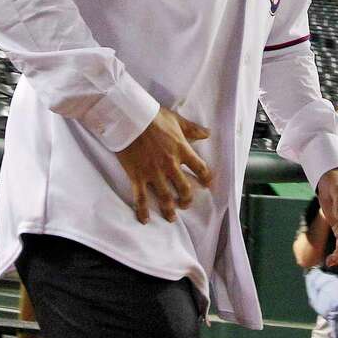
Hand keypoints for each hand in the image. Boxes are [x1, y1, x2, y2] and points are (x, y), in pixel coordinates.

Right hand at [117, 106, 212, 223]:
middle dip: (187, 199)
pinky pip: (141, 198)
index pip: (200, 168)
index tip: (207, 184)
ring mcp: (154, 173)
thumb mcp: (177, 120)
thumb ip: (193, 129)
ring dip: (169, 209)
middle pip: (184, 188)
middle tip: (186, 204)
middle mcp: (170, 165)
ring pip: (165, 197)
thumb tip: (208, 133)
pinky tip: (145, 220)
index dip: (206, 178)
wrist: (129, 119)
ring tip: (171, 218)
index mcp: (182, 151)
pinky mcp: (137, 176)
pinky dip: (142, 210)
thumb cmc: (153, 117)